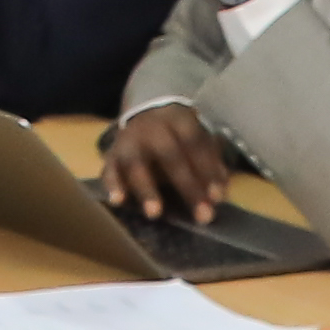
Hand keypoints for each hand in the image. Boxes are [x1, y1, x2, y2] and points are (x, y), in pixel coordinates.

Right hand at [100, 101, 232, 225]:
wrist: (144, 113)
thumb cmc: (178, 136)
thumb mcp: (198, 139)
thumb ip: (211, 163)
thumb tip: (220, 193)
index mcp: (178, 121)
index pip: (194, 143)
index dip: (207, 169)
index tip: (217, 197)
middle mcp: (152, 129)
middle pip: (170, 156)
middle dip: (187, 186)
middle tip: (202, 216)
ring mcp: (128, 142)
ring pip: (136, 164)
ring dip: (146, 189)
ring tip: (154, 213)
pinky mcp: (111, 156)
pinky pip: (109, 170)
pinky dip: (112, 186)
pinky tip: (118, 201)